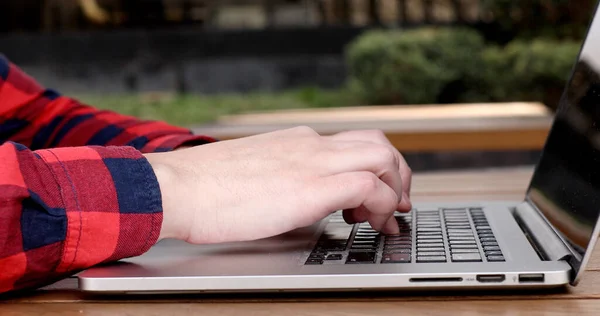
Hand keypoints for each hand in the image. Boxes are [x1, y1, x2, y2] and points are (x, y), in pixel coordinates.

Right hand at [145, 126, 411, 243]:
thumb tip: (294, 195)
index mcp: (296, 142)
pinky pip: (369, 186)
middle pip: (378, 142)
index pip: (354, 141)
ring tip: (387, 218)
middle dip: (397, 174)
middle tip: (395, 204)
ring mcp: (313, 162)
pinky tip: (368, 225)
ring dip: (395, 187)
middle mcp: (310, 145)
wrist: (176, 187)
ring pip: (382, 156)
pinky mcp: (312, 187)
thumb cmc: (203, 187)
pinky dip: (382, 205)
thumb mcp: (253, 172)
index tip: (377, 197)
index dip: (377, 167)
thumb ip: (280, 177)